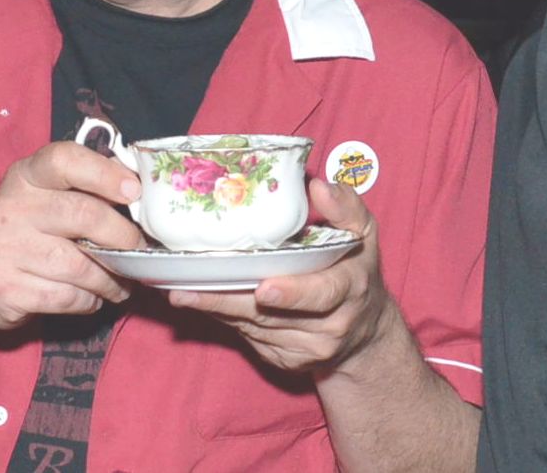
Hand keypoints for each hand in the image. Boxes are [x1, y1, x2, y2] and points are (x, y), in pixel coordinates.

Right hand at [0, 141, 144, 331]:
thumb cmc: (28, 229)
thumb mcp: (46, 196)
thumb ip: (86, 187)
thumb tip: (141, 188)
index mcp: (25, 176)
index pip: (64, 160)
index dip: (104, 173)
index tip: (134, 191)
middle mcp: (10, 207)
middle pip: (83, 215)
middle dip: (122, 237)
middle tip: (138, 250)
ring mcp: (3, 249)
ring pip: (79, 265)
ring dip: (110, 278)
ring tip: (121, 282)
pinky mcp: (4, 289)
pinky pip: (66, 297)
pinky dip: (89, 301)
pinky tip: (92, 298)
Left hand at [167, 179, 400, 376]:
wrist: (366, 330)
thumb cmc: (356, 268)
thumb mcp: (363, 233)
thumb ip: (345, 207)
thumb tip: (317, 186)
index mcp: (350, 288)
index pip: (322, 293)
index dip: (292, 293)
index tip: (264, 288)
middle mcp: (331, 325)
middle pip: (272, 315)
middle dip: (228, 301)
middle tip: (187, 290)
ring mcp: (307, 349)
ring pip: (254, 327)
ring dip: (217, 309)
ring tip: (180, 291)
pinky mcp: (287, 361)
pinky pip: (249, 337)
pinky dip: (225, 319)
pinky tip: (200, 302)